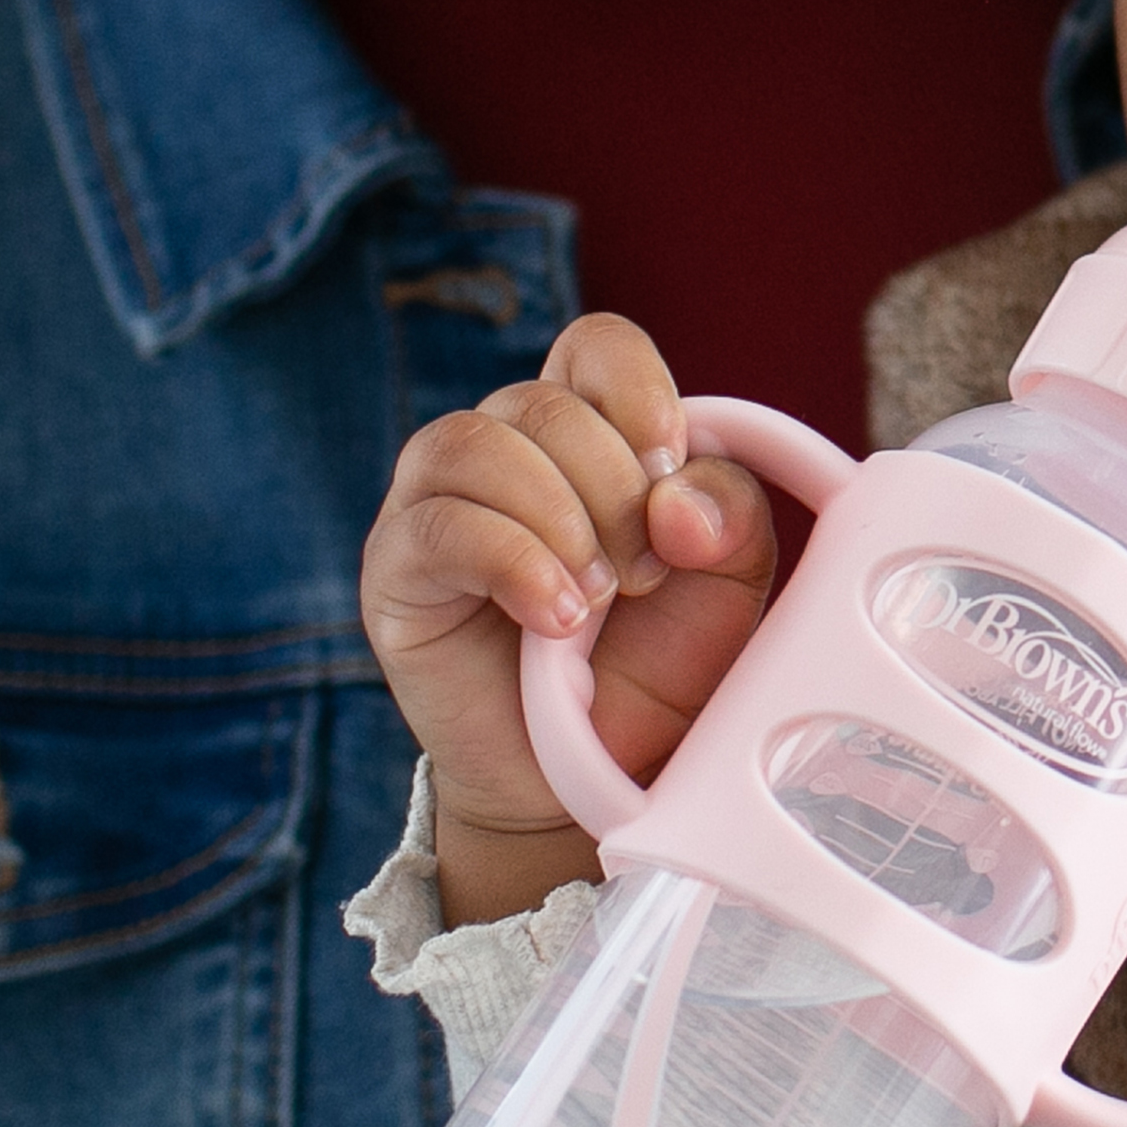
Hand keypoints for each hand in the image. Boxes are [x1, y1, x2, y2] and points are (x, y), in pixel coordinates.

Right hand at [361, 314, 774, 923]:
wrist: (596, 780)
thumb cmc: (659, 669)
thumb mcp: (728, 585)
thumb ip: (729, 515)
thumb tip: (680, 499)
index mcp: (587, 433)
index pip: (595, 346)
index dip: (638, 392)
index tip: (672, 469)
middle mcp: (504, 452)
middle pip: (545, 403)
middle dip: (614, 488)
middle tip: (647, 575)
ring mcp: (438, 505)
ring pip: (477, 444)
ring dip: (559, 519)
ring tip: (599, 599)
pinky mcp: (397, 572)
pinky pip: (440, 526)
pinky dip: (514, 563)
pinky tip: (557, 620)